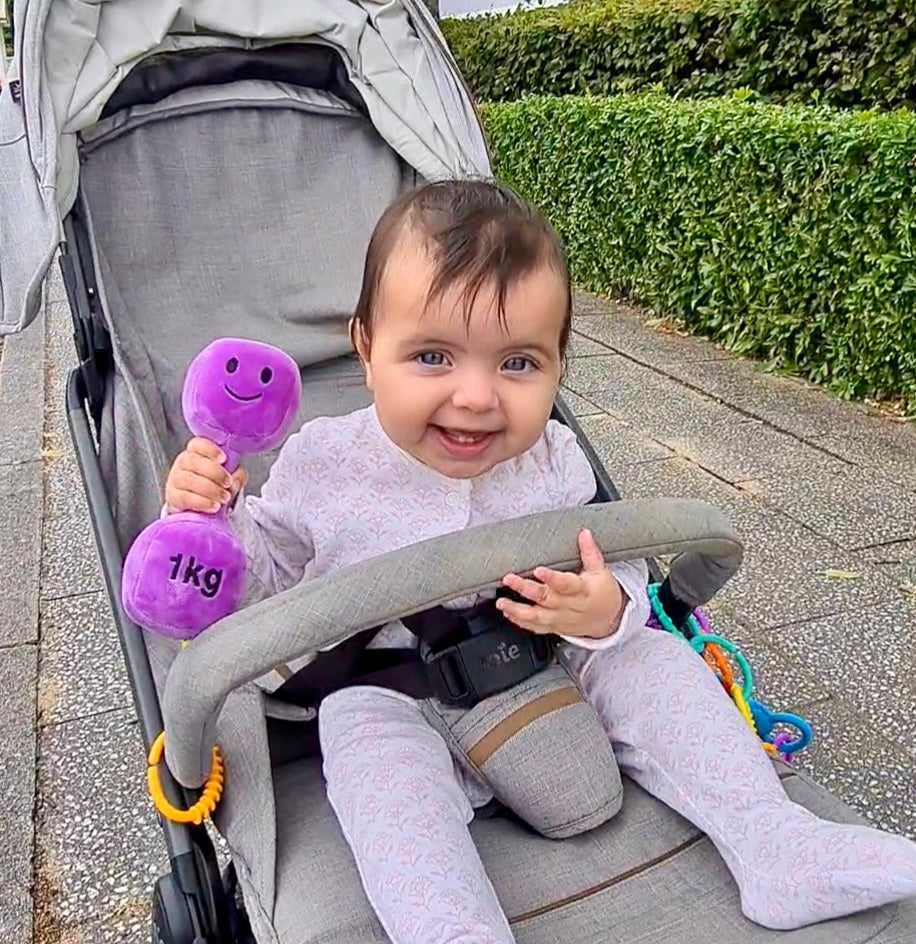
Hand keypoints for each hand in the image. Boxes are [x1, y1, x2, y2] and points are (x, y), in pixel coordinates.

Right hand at [165, 437, 247, 513]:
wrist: (198, 506)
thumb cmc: (213, 486)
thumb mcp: (228, 477)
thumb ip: (236, 474)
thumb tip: (236, 480)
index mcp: (196, 453)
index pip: (197, 444)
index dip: (210, 449)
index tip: (223, 458)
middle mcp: (183, 463)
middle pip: (193, 461)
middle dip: (214, 472)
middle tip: (228, 483)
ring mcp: (175, 480)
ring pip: (188, 480)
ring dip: (210, 489)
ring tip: (224, 497)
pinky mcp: (174, 497)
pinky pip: (185, 497)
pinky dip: (202, 502)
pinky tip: (214, 506)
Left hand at [497, 529, 625, 639]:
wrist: (607, 620)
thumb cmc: (603, 593)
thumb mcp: (601, 571)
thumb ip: (590, 552)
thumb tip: (584, 533)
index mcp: (582, 591)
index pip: (566, 584)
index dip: (552, 579)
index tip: (538, 570)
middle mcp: (569, 606)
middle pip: (545, 598)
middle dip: (525, 589)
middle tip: (509, 579)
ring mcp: (560, 618)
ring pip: (537, 617)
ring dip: (517, 610)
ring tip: (502, 602)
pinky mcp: (554, 627)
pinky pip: (536, 627)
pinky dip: (520, 622)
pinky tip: (508, 612)